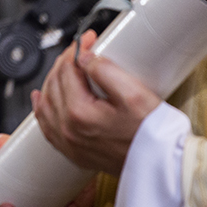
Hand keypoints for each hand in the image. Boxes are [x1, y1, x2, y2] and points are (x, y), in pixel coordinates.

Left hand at [32, 30, 160, 174]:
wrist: (163, 167)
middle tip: (80, 49)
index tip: (88, 39)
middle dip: (65, 62)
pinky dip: (42, 108)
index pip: (67, 70)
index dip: (76, 49)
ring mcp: (70, 144)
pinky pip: (47, 127)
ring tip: (65, 66)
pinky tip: (42, 98)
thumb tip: (84, 58)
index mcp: (80, 113)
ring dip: (53, 80)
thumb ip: (105, 71)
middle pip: (54, 84)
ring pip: (46, 104)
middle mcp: (69, 130)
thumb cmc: (154, 135)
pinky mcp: (75, 153)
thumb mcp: (135, 94)